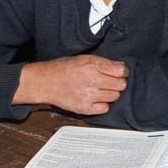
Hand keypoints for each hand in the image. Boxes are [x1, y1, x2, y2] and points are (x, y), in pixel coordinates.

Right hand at [12, 54, 128, 114]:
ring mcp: (88, 96)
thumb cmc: (63, 68)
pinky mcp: (84, 108)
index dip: (122, 71)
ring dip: (110, 93)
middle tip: (110, 81)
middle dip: (118, 82)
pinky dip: (103, 104)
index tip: (119, 72)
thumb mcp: (84, 58)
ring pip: (114, 97)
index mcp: (92, 65)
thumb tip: (121, 67)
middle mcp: (92, 80)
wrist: (44, 82)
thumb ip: (103, 62)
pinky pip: (105, 108)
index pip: (121, 71)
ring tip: (101, 90)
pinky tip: (96, 99)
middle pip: (120, 85)